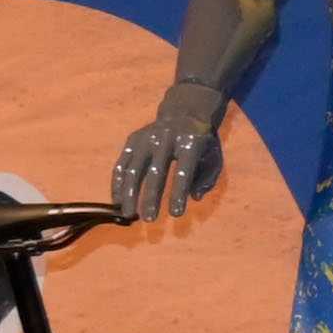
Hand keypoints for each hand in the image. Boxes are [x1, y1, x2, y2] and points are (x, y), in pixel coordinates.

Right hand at [112, 84, 225, 225]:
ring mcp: (146, 138)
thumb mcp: (214, 157)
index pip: (184, 171)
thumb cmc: (202, 142)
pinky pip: (121, 164)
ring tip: (129, 214)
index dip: (179, 194)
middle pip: (155, 172)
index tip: (176, 214)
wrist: (184, 112)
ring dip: (129, 194)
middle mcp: (166, 139)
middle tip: (150, 220)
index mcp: (190, 143)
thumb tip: (195, 197)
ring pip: (133, 169)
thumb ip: (207, 178)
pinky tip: (118, 201)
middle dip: (151, 198)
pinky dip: (118, 184)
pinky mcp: (132, 140)